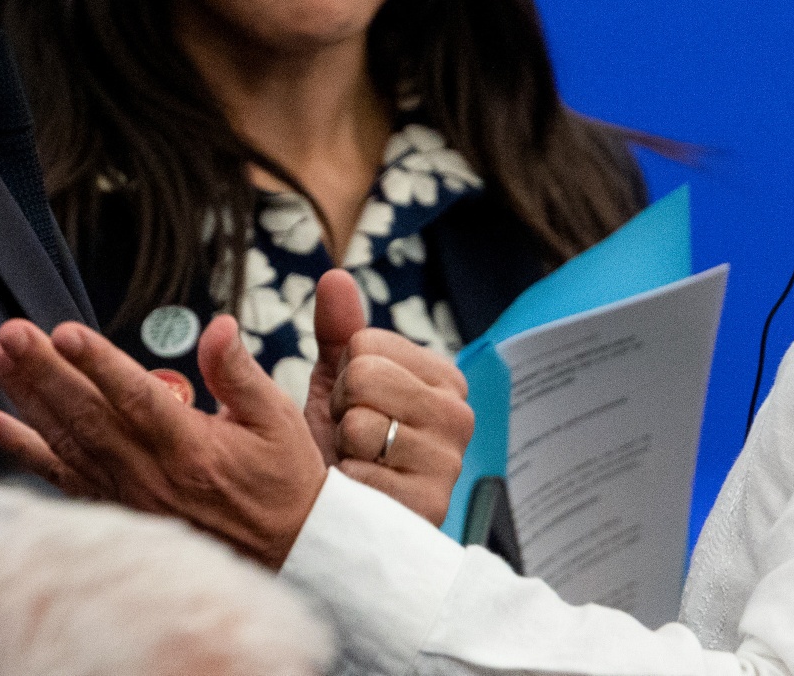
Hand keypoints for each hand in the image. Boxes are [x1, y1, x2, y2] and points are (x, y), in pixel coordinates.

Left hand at [0, 314, 324, 569]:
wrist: (282, 553)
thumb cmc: (281, 478)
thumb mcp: (276, 419)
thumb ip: (238, 372)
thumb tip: (218, 326)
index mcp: (192, 446)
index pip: (136, 398)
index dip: (98, 363)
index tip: (64, 331)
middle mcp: (151, 473)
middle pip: (87, 416)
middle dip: (45, 371)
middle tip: (10, 332)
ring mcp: (128, 494)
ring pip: (67, 440)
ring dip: (27, 398)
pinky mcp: (116, 507)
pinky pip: (60, 477)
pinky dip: (22, 449)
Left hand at [303, 270, 474, 526]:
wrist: (343, 517)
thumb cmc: (345, 443)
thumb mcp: (339, 381)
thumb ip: (339, 329)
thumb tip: (335, 276)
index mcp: (443, 377)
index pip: (366, 344)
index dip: (344, 375)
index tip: (356, 403)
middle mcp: (458, 414)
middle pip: (364, 376)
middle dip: (342, 408)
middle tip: (353, 434)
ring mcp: (450, 461)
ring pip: (360, 425)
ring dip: (343, 447)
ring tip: (360, 461)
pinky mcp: (431, 505)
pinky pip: (360, 473)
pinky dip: (347, 484)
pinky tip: (362, 491)